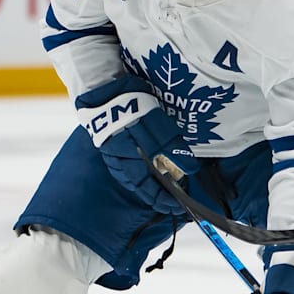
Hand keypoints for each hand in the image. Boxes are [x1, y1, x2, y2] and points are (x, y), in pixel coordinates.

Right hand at [75, 76, 198, 211]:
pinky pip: (130, 162)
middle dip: (158, 193)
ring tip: (167, 181)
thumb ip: (173, 149)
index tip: (179, 206)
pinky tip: (152, 163)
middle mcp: (119, 162)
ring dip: (151, 180)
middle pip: (140, 185)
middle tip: (176, 196)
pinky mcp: (114, 140)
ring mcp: (114, 152)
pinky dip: (143, 167)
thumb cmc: (130, 108)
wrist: (103, 87)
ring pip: (135, 174)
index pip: (147, 191)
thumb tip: (191, 170)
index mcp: (128, 164)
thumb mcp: (157, 128)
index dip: (164, 200)